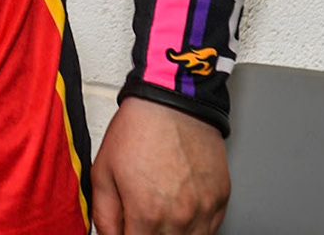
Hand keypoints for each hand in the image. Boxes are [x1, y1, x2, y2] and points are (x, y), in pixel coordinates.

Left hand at [91, 95, 229, 234]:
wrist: (173, 101)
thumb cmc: (138, 129)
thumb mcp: (103, 171)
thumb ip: (104, 215)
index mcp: (147, 213)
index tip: (126, 229)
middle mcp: (180, 217)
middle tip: (141, 220)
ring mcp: (204, 209)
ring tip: (160, 215)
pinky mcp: (221, 199)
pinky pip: (209, 229)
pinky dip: (194, 227)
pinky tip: (180, 210)